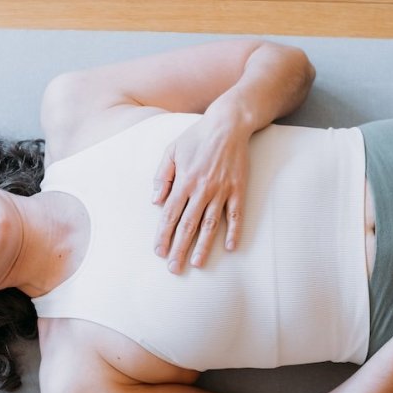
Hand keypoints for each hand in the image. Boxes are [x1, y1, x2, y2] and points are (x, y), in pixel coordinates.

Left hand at [152, 115, 248, 273]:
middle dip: (180, 248)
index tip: (159, 252)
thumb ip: (162, 176)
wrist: (228, 124)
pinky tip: (230, 247)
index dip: (164, 235)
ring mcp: (221, 191)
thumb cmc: (196, 137)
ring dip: (203, 246)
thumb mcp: (171, 151)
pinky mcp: (238, 190)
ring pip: (210, 224)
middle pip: (188, 225)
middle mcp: (201, 189)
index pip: (170, 215)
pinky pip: (236, 215)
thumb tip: (155, 201)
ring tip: (197, 263)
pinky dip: (234, 231)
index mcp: (183, 181)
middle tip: (174, 268)